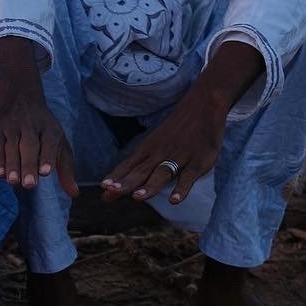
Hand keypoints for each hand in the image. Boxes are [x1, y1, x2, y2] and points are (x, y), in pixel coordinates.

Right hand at [0, 36, 76, 195]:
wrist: (20, 98)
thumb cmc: (43, 130)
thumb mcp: (58, 144)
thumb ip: (65, 169)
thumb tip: (74, 193)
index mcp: (50, 129)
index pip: (49, 142)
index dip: (47, 157)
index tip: (46, 172)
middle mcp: (31, 125)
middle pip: (29, 146)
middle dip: (29, 165)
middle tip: (29, 184)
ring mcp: (12, 126)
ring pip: (12, 146)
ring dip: (12, 165)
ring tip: (13, 181)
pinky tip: (0, 174)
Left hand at [100, 87, 226, 203]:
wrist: (203, 106)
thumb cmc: (174, 131)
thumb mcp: (151, 145)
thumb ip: (131, 170)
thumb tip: (106, 192)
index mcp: (147, 151)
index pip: (128, 167)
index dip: (117, 179)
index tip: (103, 190)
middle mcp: (160, 154)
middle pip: (141, 171)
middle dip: (126, 183)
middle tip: (111, 191)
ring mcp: (179, 158)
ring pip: (162, 173)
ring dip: (150, 186)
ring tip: (137, 197)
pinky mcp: (198, 162)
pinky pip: (189, 177)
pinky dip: (182, 188)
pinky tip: (175, 200)